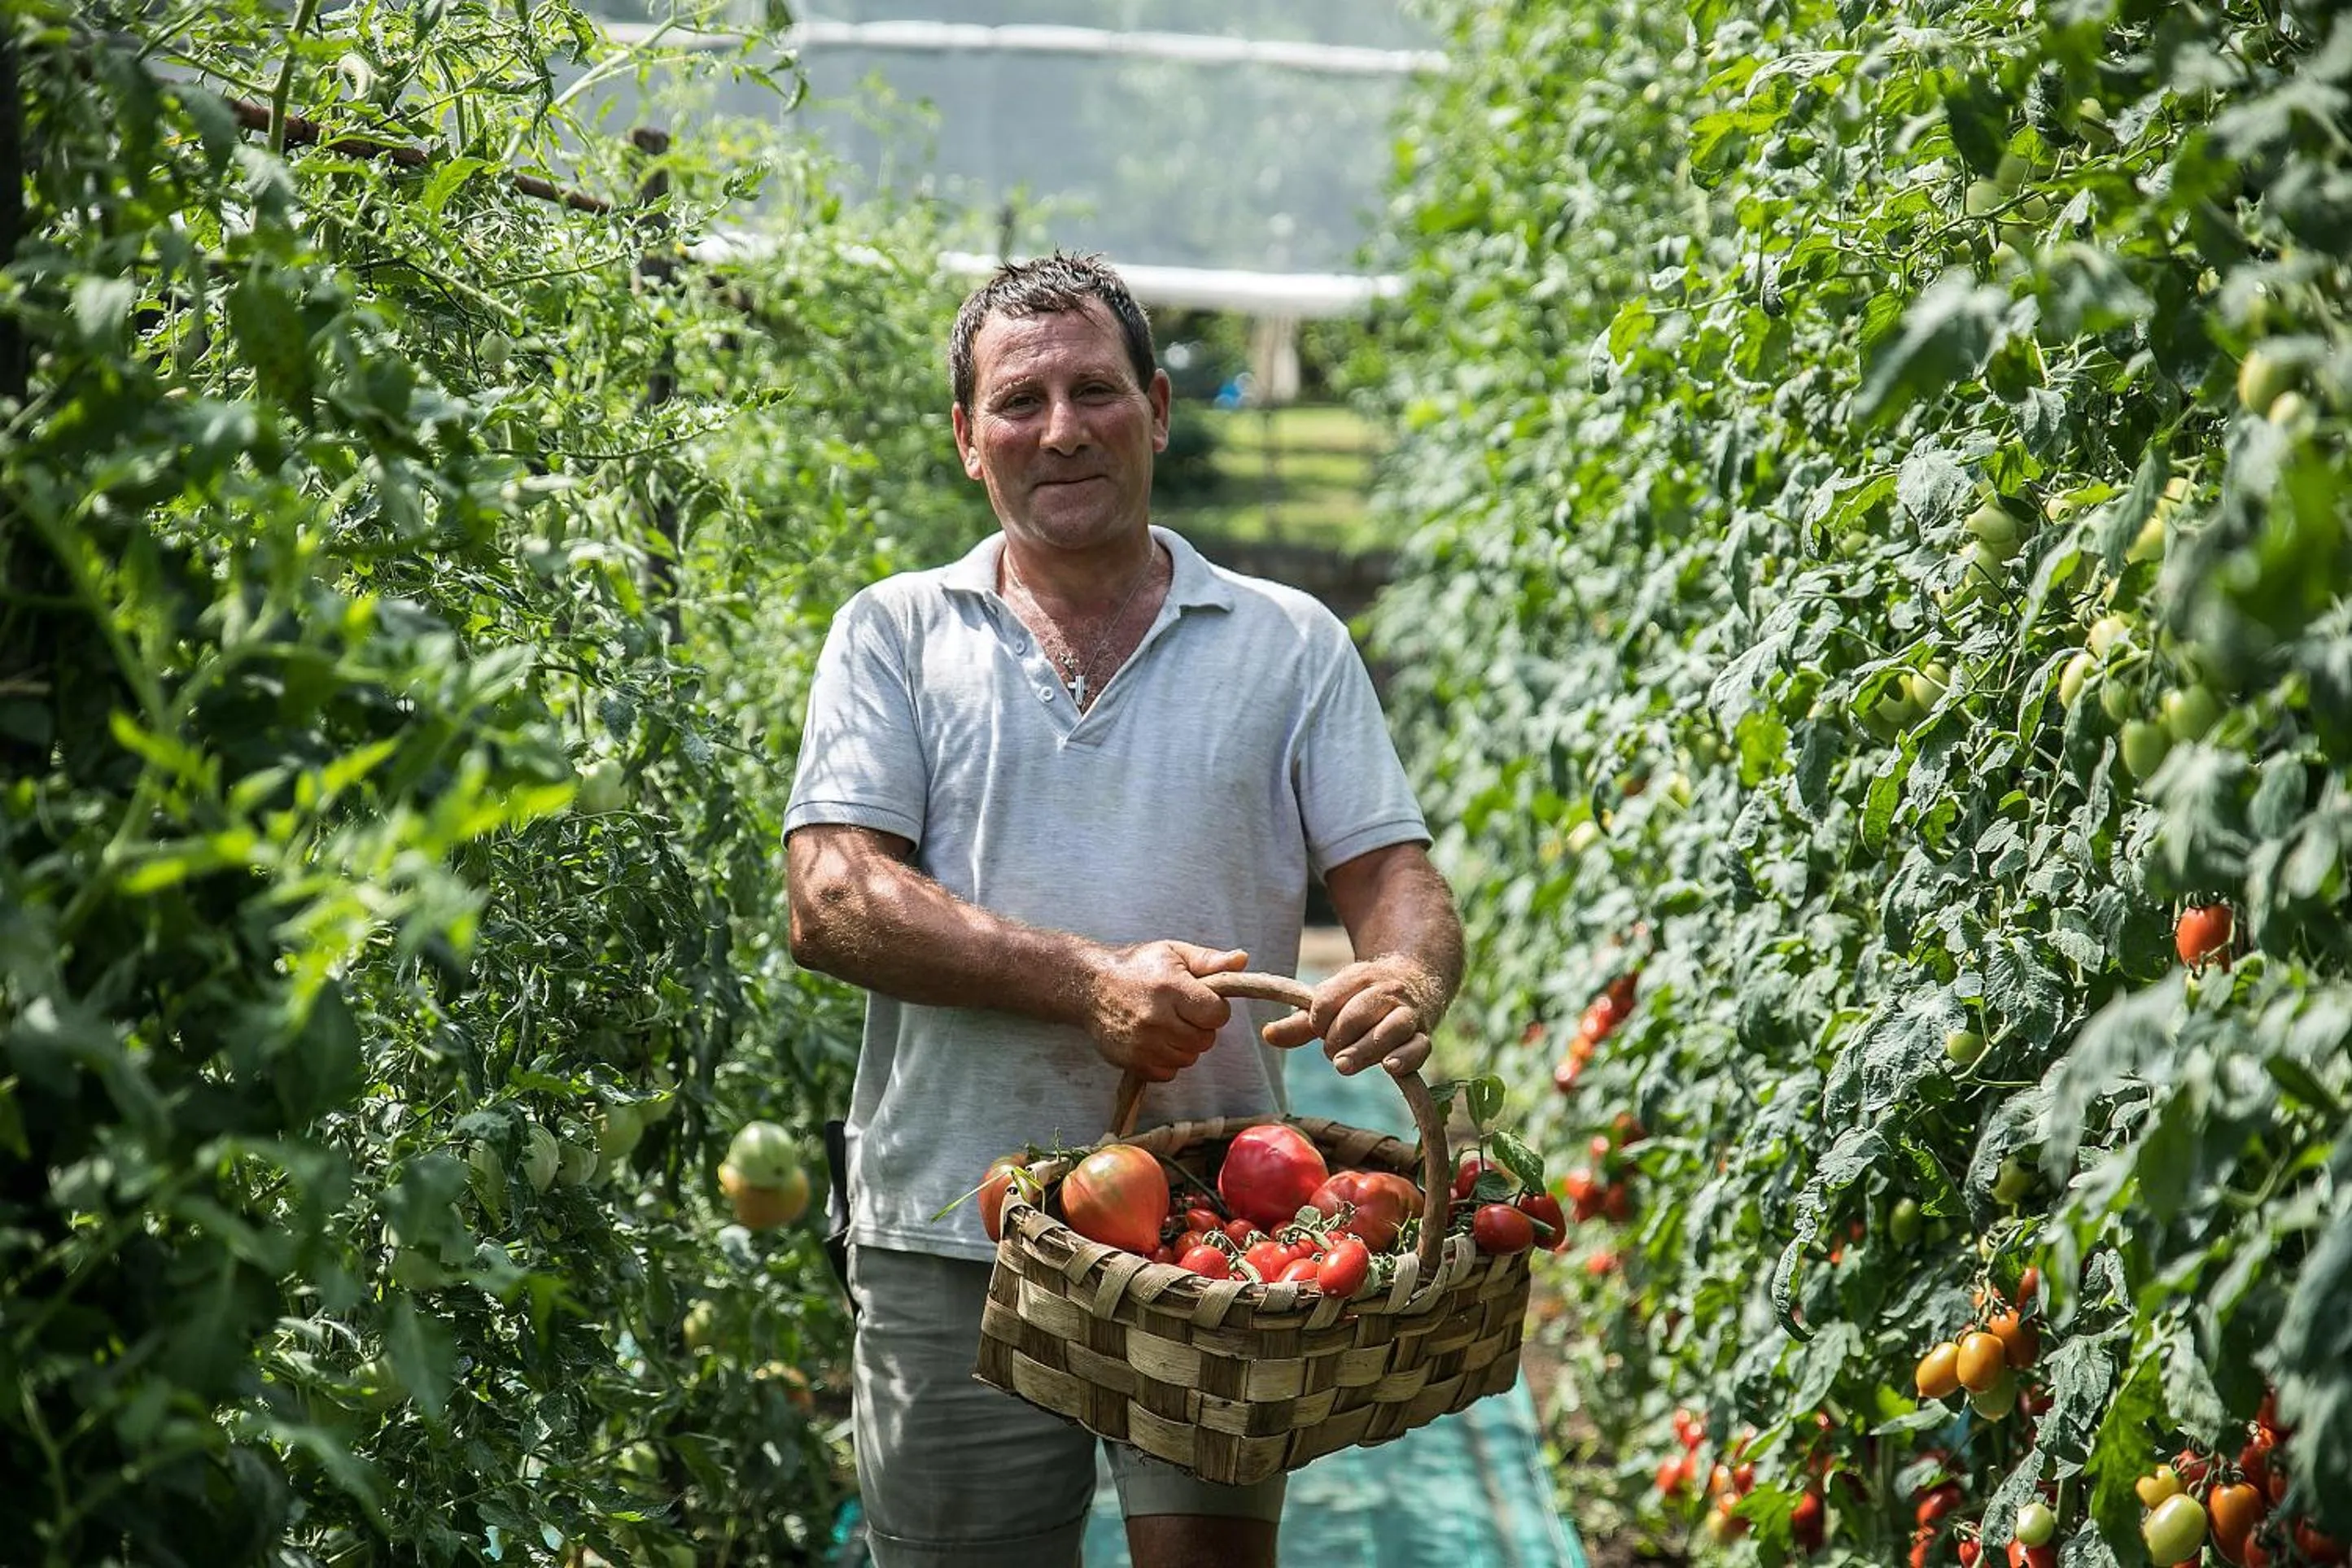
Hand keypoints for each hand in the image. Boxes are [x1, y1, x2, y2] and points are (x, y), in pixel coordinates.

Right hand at [1083, 942, 1248, 1081]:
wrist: (1089, 986)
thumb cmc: (1137, 967)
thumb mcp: (1174, 953)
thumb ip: (1209, 960)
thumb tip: (1242, 961)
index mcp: (1170, 988)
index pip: (1217, 1014)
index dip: (1214, 1007)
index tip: (1200, 999)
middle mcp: (1156, 1018)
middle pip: (1205, 1039)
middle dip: (1200, 1026)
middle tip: (1182, 1011)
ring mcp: (1143, 1043)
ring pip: (1189, 1058)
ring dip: (1184, 1044)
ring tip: (1167, 1024)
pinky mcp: (1132, 1061)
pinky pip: (1168, 1072)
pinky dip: (1167, 1060)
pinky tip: (1155, 1040)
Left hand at [1261, 956, 1436, 1076]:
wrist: (1415, 980)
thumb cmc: (1362, 1000)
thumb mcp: (1332, 1003)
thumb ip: (1300, 1023)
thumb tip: (1267, 1035)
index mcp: (1358, 977)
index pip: (1327, 1001)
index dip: (1317, 1021)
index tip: (1318, 1029)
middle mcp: (1385, 992)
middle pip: (1356, 1015)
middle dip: (1337, 1038)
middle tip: (1332, 1053)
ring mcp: (1408, 1013)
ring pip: (1390, 1030)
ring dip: (1364, 1050)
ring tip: (1342, 1065)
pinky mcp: (1424, 1034)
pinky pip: (1420, 1047)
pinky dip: (1405, 1057)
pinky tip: (1389, 1067)